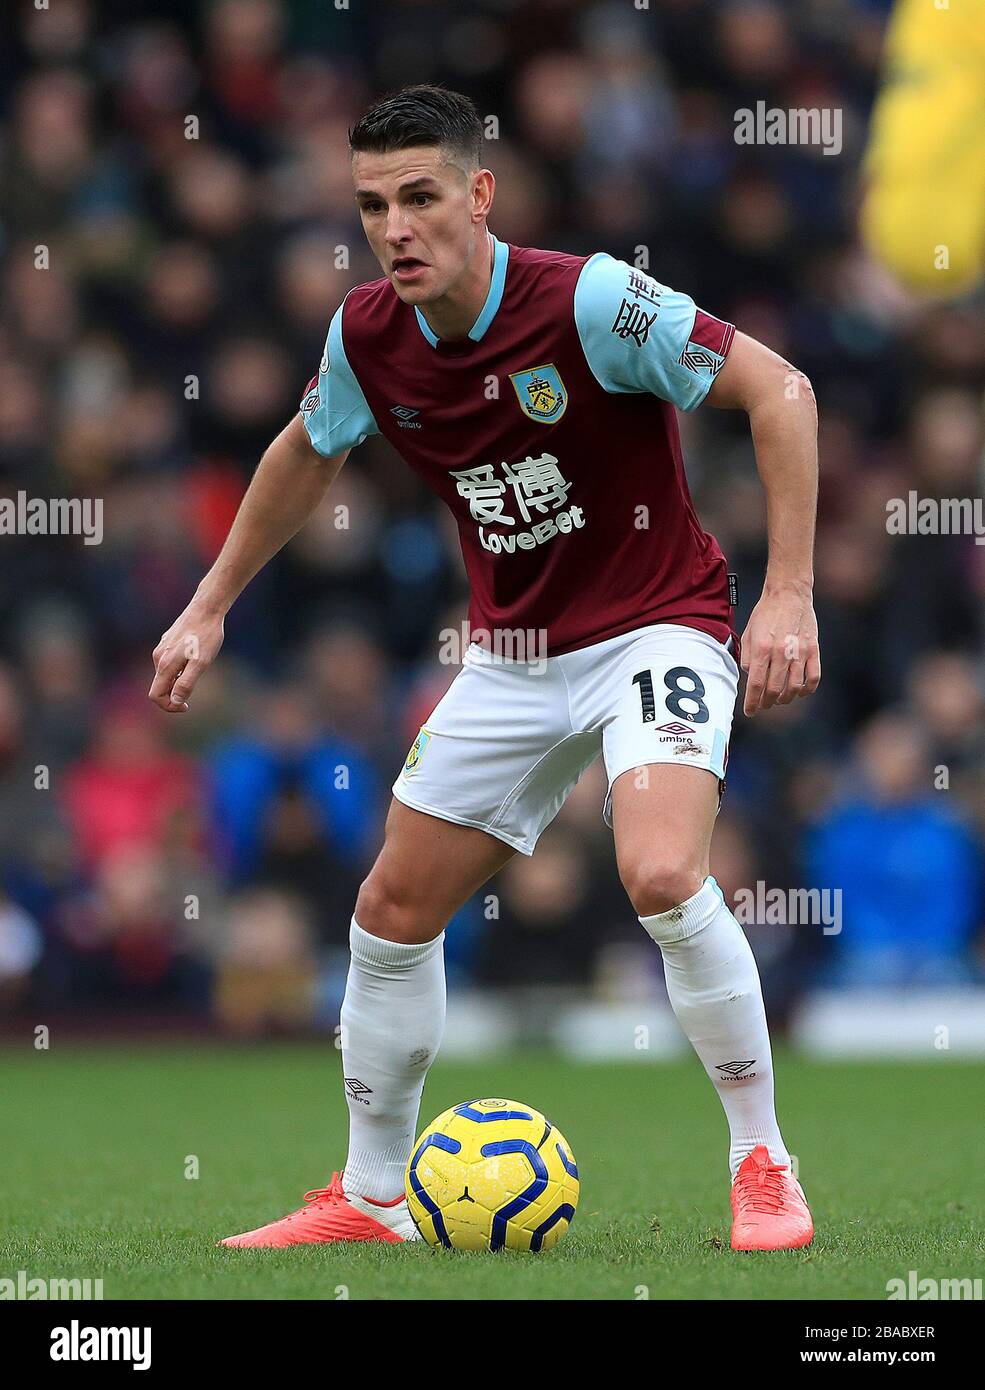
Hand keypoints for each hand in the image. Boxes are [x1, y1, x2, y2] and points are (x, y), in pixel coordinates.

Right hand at [149, 600, 224, 712]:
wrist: (207, 608)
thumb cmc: (206, 635)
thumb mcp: (201, 663)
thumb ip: (186, 683)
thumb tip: (175, 701)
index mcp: (165, 665)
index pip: (155, 695)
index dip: (168, 706)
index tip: (186, 706)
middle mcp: (158, 657)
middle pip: (159, 686)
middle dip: (173, 695)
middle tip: (193, 692)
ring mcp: (162, 648)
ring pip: (165, 674)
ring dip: (177, 681)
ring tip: (197, 670)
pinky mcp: (168, 641)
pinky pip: (169, 662)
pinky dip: (179, 669)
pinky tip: (194, 659)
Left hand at [740, 582, 819, 716]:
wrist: (788, 594)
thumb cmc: (765, 613)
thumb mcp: (748, 633)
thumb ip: (747, 658)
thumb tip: (750, 678)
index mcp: (761, 649)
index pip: (755, 685)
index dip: (752, 703)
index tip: (750, 712)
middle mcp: (780, 653)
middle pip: (774, 690)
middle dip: (767, 703)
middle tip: (764, 706)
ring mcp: (799, 652)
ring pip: (794, 687)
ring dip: (785, 698)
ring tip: (780, 699)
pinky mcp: (814, 650)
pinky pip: (814, 678)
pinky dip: (807, 690)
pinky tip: (800, 691)